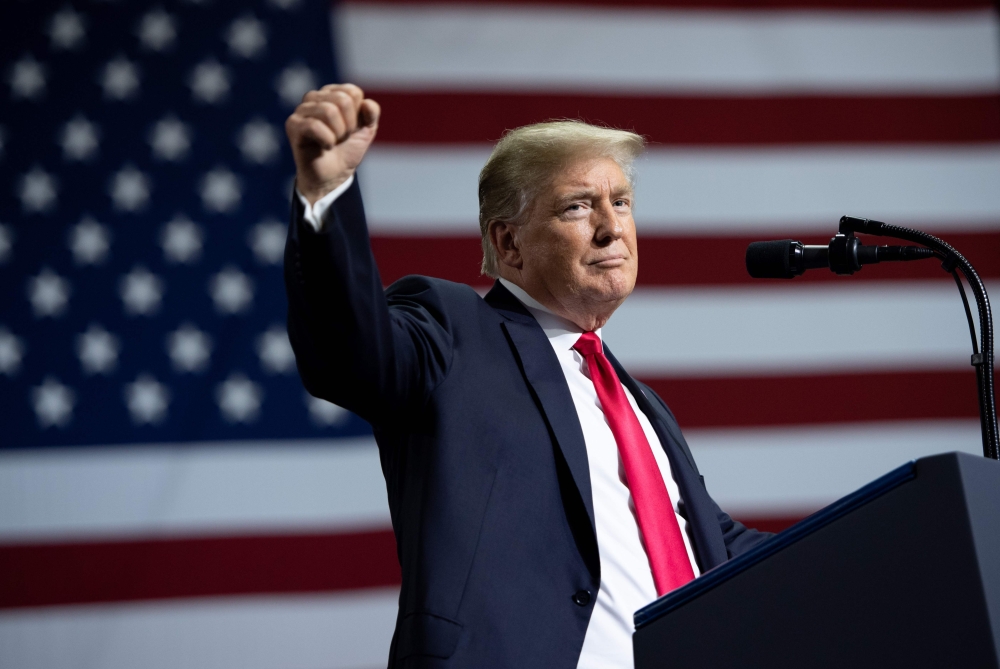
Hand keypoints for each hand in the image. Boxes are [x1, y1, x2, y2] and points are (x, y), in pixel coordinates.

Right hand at [285, 83, 380, 204]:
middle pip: (342, 100)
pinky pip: (314, 125)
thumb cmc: (347, 150)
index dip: (358, 115)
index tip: (351, 128)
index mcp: (332, 93)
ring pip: (329, 111)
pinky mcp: (293, 125)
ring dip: (338, 134)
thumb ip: (372, 113)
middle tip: (341, 137)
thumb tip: (366, 103)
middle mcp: (314, 97)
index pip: (352, 92)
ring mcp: (301, 110)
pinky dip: (327, 140)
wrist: (334, 176)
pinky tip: (325, 146)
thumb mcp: (367, 130)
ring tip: (333, 142)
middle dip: (349, 125)